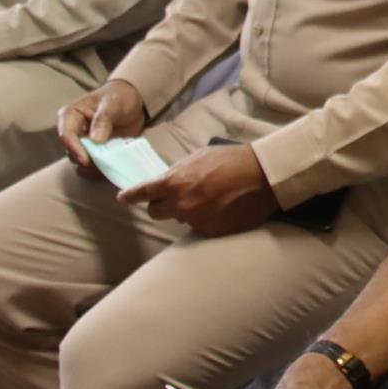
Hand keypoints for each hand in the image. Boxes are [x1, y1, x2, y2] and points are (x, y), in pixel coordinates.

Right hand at [56, 78, 147, 168]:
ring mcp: (83, 144)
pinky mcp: (95, 153)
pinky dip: (102, 169)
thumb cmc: (119, 97)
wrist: (132, 102)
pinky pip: (93, 167)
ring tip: (112, 163)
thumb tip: (95, 140)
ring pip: (82, 162)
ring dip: (95, 166)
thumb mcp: (113, 103)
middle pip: (72, 153)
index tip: (86, 160)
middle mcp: (73, 132)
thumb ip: (103, 119)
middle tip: (105, 161)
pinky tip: (114, 165)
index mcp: (70, 115)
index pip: (66, 135)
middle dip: (87, 160)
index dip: (74, 149)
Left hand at [119, 142, 278, 236]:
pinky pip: (199, 228)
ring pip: (180, 219)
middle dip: (162, 204)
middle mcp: (181, 204)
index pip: (143, 192)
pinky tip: (220, 208)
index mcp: (175, 182)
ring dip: (187, 211)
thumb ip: (179, 170)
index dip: (131, 196)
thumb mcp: (200, 156)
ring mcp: (195, 220)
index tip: (123, 198)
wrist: (263, 176)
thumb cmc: (232, 160)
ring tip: (210, 198)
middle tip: (178, 196)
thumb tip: (167, 180)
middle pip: (155, 212)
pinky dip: (205, 220)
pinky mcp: (210, 232)